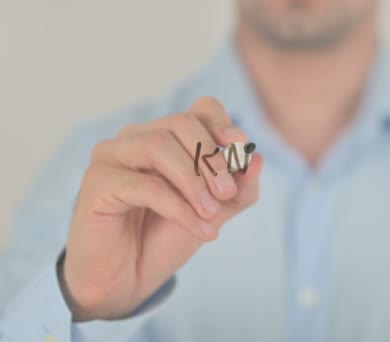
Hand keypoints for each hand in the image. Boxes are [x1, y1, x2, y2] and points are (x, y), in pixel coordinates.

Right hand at [59, 97, 262, 320]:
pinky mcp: (97, 182)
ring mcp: (111, 156)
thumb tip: (257, 159)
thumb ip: (239, 188)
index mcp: (164, 136)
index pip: (198, 110)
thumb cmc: (167, 237)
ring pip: (158, 146)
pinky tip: (201, 230)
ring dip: (194, 181)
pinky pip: (145, 185)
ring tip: (213, 213)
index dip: (222, 124)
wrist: (129, 279)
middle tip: (228, 193)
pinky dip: (180, 208)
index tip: (241, 148)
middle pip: (180, 123)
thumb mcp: (215, 211)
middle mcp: (135, 138)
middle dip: (211, 157)